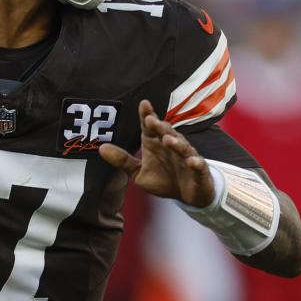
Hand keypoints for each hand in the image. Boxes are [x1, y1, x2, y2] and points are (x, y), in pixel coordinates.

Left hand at [99, 99, 213, 206]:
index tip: (143, 104)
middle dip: (159, 126)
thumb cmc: (164, 179)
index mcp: (156, 143)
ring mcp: (187, 157)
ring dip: (175, 143)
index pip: (150, 126)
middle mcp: (172, 146)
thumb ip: (122, 160)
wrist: (188, 196)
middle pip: (166, 132)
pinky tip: (191, 161)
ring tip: (166, 139)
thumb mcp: (138, 172)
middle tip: (150, 120)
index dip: (147, 115)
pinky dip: (195, 162)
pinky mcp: (199, 171)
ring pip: (182, 147)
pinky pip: (198, 165)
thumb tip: (101, 148)